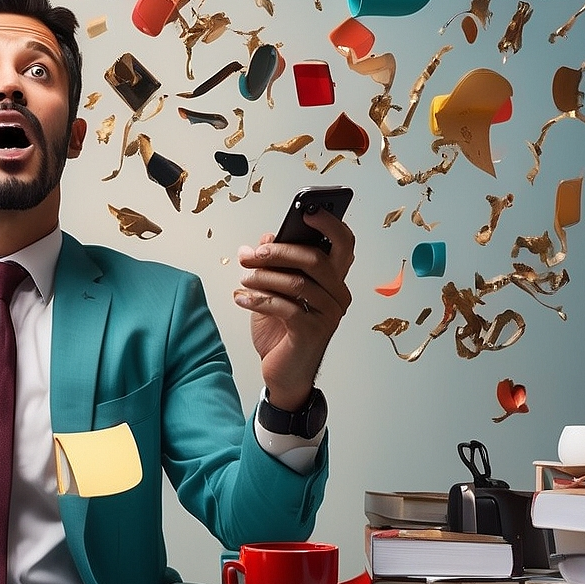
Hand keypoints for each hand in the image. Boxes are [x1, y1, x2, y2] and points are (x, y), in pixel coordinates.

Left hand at [234, 210, 355, 410]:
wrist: (284, 372)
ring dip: (263, 277)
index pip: (343, 244)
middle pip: (315, 259)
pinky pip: (285, 307)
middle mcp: (337, 294)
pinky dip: (258, 300)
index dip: (329, 224)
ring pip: (296, 282)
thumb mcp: (275, 290)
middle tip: (251, 255)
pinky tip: (241, 299)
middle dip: (279, 252)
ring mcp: (328, 314)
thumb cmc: (282, 330)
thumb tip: (268, 238)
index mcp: (333, 279)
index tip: (308, 210)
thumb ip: (275, 263)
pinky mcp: (313, 333)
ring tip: (243, 280)